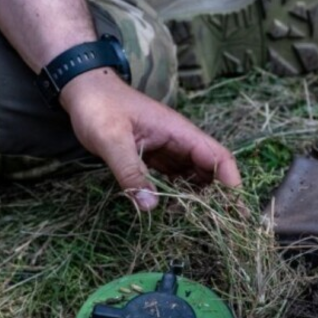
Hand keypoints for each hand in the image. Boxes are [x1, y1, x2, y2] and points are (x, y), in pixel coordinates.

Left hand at [60, 69, 242, 211]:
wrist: (83, 90)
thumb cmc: (99, 108)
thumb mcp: (112, 140)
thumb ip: (130, 171)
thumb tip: (150, 206)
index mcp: (178, 131)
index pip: (217, 156)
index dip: (230, 181)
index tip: (234, 209)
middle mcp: (178, 141)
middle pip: (210, 170)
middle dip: (218, 196)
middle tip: (219, 227)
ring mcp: (167, 149)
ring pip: (193, 176)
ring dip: (198, 197)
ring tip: (199, 225)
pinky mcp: (153, 156)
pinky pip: (174, 177)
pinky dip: (178, 194)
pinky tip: (174, 212)